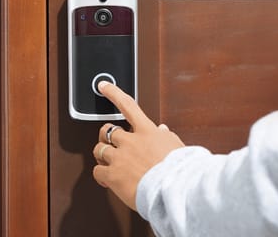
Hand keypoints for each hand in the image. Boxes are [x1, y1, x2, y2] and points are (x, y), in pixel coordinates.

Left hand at [92, 81, 184, 210]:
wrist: (174, 190)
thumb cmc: (180, 171)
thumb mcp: (177, 147)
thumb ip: (166, 137)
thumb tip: (162, 131)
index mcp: (147, 131)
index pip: (127, 105)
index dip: (113, 93)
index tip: (103, 86)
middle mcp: (130, 141)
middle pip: (107, 130)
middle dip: (106, 136)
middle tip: (109, 143)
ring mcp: (119, 157)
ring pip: (99, 149)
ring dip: (102, 155)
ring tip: (108, 163)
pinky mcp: (112, 175)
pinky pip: (97, 171)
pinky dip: (100, 176)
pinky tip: (106, 180)